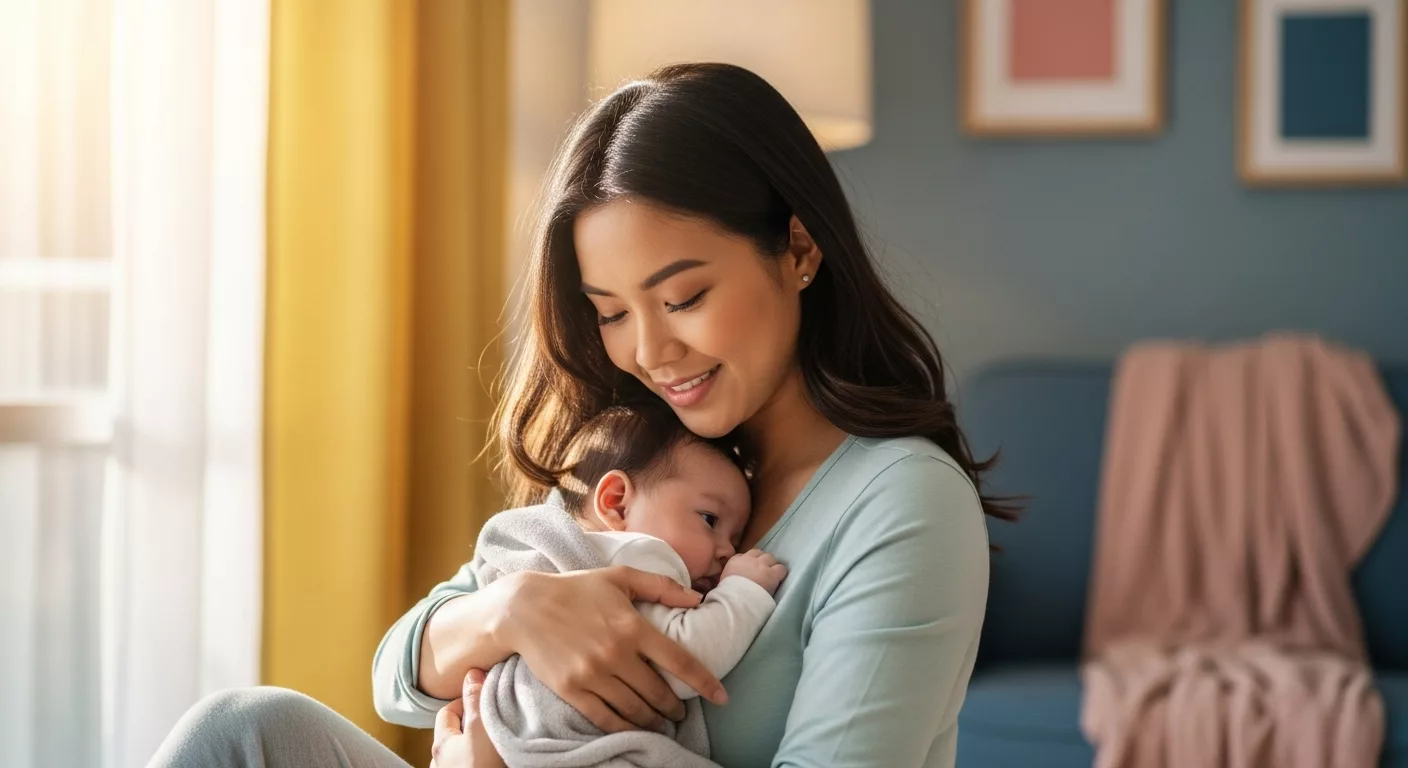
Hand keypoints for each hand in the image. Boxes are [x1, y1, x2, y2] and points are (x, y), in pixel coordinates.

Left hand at [430, 669, 504, 767]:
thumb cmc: (483, 767)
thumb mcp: (481, 728)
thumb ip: (476, 700)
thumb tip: (471, 673)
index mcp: (440, 744)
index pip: (446, 711)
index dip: (465, 700)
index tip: (485, 698)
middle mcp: (440, 763)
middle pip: (453, 734)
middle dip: (471, 725)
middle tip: (493, 720)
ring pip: (461, 754)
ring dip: (475, 748)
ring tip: (495, 744)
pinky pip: (469, 766)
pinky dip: (478, 762)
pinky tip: (494, 761)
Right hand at [501, 567, 727, 733]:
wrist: (524, 607)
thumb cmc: (576, 589)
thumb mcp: (620, 577)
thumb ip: (661, 586)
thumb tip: (696, 599)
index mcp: (633, 626)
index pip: (679, 661)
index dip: (704, 682)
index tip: (721, 696)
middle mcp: (616, 654)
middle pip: (658, 692)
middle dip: (675, 708)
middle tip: (681, 712)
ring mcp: (593, 674)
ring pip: (635, 709)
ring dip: (654, 720)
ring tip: (662, 722)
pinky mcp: (572, 690)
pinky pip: (607, 717)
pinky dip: (626, 727)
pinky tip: (635, 727)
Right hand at [721, 549, 786, 594]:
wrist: (737, 599)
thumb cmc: (727, 592)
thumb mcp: (724, 579)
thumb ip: (731, 573)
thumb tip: (734, 575)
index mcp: (736, 560)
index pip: (746, 555)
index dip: (751, 561)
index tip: (751, 568)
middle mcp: (750, 559)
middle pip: (760, 553)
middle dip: (762, 560)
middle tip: (763, 571)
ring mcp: (762, 565)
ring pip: (771, 558)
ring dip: (771, 565)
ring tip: (771, 574)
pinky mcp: (772, 574)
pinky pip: (781, 569)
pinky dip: (780, 573)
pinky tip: (778, 580)